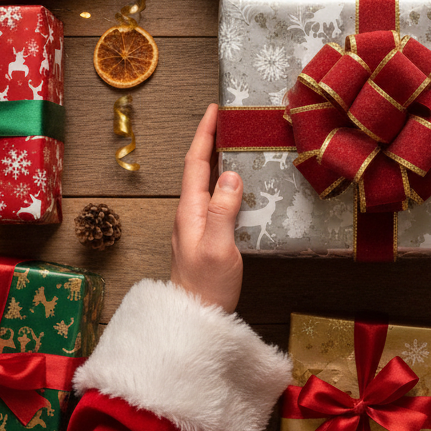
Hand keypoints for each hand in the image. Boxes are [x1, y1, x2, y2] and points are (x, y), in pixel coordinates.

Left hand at [170, 104, 243, 311]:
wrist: (197, 320)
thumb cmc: (206, 287)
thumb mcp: (218, 247)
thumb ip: (223, 210)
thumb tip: (230, 175)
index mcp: (190, 212)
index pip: (196, 163)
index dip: (205, 135)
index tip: (214, 110)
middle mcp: (190, 214)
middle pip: (199, 169)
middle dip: (212, 141)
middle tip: (229, 121)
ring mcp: (197, 226)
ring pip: (208, 184)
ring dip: (219, 162)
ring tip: (236, 145)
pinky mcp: (208, 237)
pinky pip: (217, 201)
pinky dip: (227, 185)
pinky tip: (241, 187)